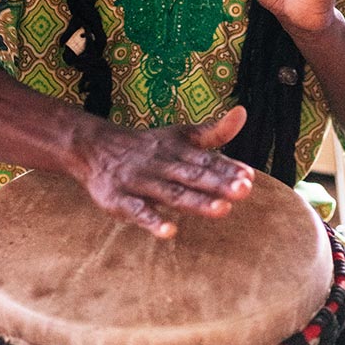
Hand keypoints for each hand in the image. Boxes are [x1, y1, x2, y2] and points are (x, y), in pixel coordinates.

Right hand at [77, 105, 253, 238]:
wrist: (94, 146)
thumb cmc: (148, 146)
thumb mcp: (180, 135)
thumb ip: (213, 132)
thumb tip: (243, 113)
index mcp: (177, 150)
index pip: (206, 160)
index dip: (228, 168)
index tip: (249, 176)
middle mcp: (161, 164)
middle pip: (193, 176)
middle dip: (219, 183)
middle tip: (245, 190)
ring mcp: (140, 183)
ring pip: (171, 193)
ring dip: (196, 202)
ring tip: (222, 210)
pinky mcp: (120, 200)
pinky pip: (137, 211)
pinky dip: (152, 221)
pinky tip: (169, 232)